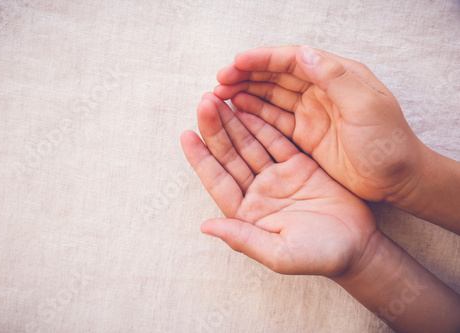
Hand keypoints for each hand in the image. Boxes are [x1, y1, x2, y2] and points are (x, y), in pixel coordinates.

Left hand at [180, 92, 377, 275]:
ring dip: (234, 121)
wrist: (358, 247)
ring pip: (250, 143)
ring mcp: (277, 177)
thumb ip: (242, 237)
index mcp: (247, 213)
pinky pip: (276, 140)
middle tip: (204, 102)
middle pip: (230, 156)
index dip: (201, 158)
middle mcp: (257, 192)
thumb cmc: (318, 256)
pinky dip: (262, 123)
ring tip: (220, 98)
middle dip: (216, 129)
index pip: (218, 180)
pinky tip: (247, 107)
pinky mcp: (298, 166)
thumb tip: (206, 226)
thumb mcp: (278, 254)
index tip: (187, 134)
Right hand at [214, 45, 425, 201]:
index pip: (293, 60)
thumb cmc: (388, 142)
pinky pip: (275, 119)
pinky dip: (255, 114)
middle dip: (247, 75)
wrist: (398, 179)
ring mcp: (312, 112)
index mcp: (338, 75)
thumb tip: (302, 53)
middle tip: (220, 81)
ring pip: (272, 96)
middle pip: (277, 76)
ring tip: (220, 95)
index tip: (235, 63)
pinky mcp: (305, 134)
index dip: (263, 60)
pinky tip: (237, 110)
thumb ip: (335, 78)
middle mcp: (321, 90)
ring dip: (247, 93)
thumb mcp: (367, 105)